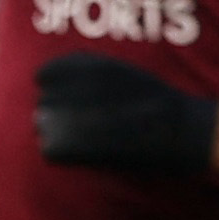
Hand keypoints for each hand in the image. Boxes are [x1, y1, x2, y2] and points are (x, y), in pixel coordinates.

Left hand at [33, 51, 218, 177]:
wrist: (175, 130)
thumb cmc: (153, 101)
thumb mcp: (117, 70)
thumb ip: (85, 73)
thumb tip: (54, 85)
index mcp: (75, 64)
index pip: (44, 77)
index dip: (60, 91)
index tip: (81, 103)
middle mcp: (62, 86)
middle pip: (45, 103)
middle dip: (61, 114)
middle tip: (95, 125)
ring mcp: (55, 116)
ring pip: (43, 127)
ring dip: (60, 133)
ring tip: (95, 138)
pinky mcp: (57, 145)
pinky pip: (50, 150)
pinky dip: (65, 155)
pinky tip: (90, 154)